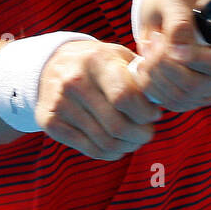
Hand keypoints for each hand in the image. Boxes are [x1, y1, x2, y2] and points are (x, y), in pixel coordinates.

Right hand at [36, 39, 159, 160]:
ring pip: (105, 142)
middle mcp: (75, 82)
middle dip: (142, 134)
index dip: (146, 113)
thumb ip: (140, 74)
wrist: (51, 64)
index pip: (125, 97)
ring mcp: (60, 104)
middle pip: (117, 126)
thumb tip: (161, 99)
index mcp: (96, 60)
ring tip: (135, 139)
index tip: (154, 114)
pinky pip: (89, 150)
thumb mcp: (117, 56)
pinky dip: (110, 153)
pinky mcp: (50, 123)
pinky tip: (118, 146)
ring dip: (128, 146)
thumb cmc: (96, 63)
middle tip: (148, 132)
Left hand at [131, 0, 210, 112]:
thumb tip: (178, 50)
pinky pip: (175, 103)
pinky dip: (153, 88)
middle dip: (166, 66)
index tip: (170, 47)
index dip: (195, 60)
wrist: (165, 14)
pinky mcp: (200, 97)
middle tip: (149, 43)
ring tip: (145, 51)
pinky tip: (145, 68)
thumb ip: (178, 22)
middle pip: (200, 83)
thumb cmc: (173, 2)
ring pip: (185, 96)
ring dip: (156, 76)